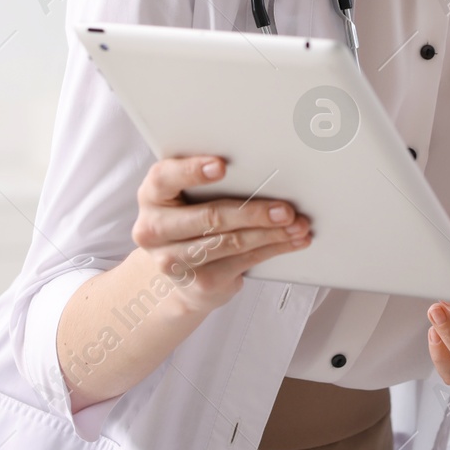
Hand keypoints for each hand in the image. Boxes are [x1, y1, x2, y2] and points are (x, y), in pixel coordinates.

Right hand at [131, 155, 311, 316]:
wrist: (182, 275)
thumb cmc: (192, 219)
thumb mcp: (190, 197)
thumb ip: (211, 182)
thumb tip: (265, 168)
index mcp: (152, 196)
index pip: (164, 178)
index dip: (192, 171)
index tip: (221, 166)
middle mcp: (154, 229)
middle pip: (209, 217)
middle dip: (253, 212)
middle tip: (284, 209)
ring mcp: (173, 261)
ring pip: (231, 242)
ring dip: (271, 233)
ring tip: (297, 224)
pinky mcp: (200, 283)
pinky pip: (244, 261)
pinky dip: (274, 248)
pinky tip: (292, 240)